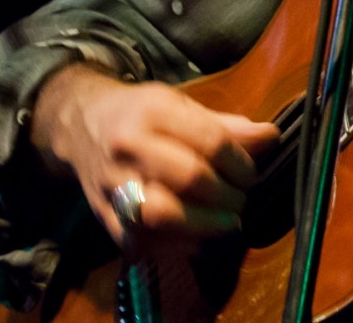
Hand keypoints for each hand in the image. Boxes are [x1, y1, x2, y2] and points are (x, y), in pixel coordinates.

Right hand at [32, 64, 280, 251]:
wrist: (82, 127)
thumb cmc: (142, 114)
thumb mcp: (182, 105)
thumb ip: (226, 126)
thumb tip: (271, 137)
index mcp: (154, 111)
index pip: (210, 141)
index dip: (241, 163)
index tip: (252, 174)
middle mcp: (128, 147)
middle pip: (189, 178)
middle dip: (227, 195)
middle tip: (241, 199)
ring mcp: (112, 184)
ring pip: (160, 216)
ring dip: (203, 226)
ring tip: (226, 224)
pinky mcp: (104, 217)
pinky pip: (141, 242)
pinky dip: (175, 246)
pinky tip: (197, 239)